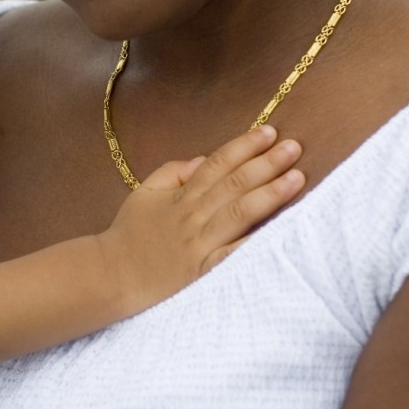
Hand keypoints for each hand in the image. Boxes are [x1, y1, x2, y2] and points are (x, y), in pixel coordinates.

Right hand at [96, 124, 303, 316]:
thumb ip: (173, 172)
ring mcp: (200, 244)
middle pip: (234, 184)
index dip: (244, 146)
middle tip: (294, 147)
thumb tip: (203, 159)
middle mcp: (193, 216)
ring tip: (297, 178)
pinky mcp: (204, 272)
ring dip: (270, 194)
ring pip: (239, 213)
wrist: (111, 276)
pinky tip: (281, 230)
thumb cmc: (129, 235)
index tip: (270, 131)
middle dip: (266, 163)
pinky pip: (235, 255)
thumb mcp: (144, 193)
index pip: (217, 163)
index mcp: (181, 195)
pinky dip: (256, 241)